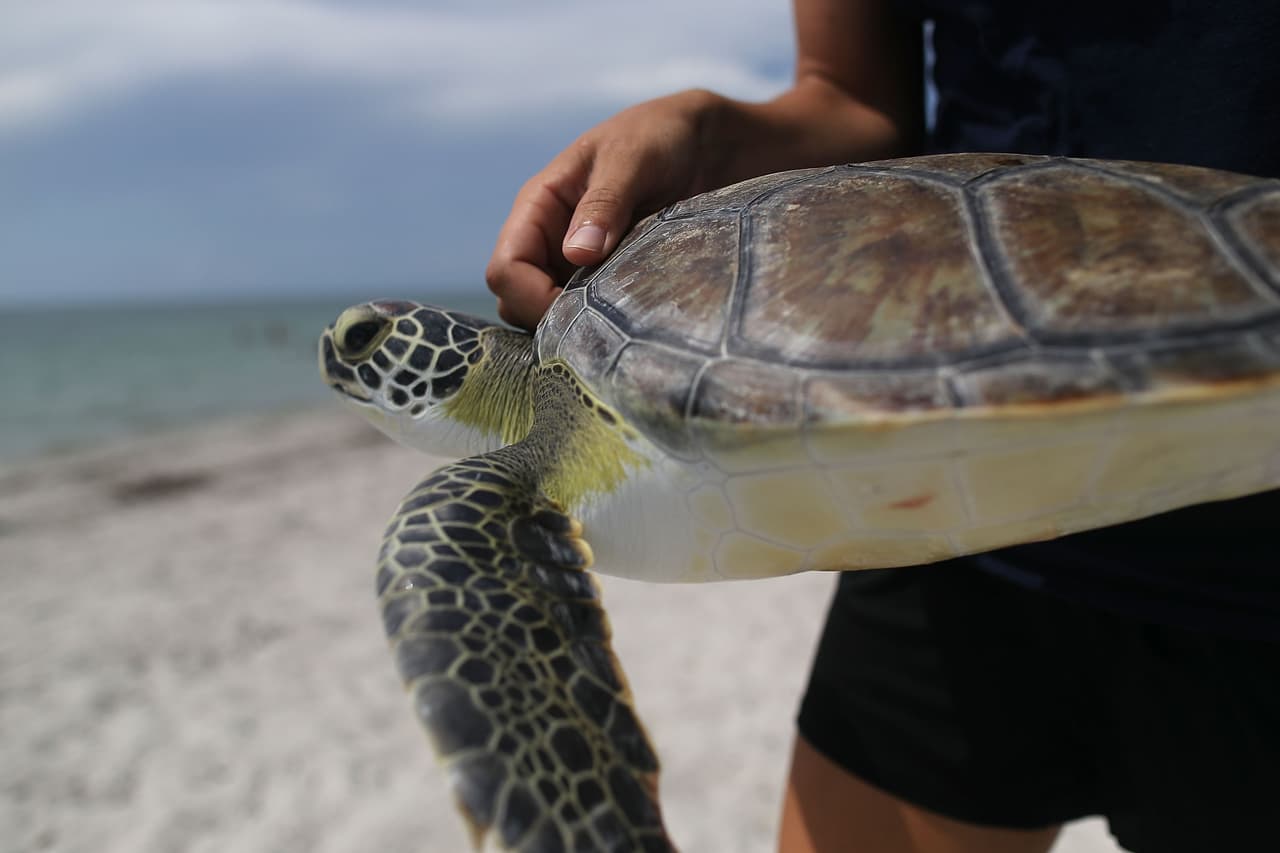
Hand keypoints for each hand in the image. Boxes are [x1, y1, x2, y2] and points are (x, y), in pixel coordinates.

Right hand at [485, 90, 717, 329]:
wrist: (706, 143)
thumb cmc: (659, 135)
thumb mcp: (631, 158)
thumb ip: (605, 202)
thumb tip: (577, 253)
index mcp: (539, 207)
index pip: (506, 269)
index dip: (531, 298)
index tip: (580, 310)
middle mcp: (550, 241)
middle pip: (518, 303)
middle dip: (551, 319)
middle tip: (606, 323)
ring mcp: (577, 265)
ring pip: (552, 316)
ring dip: (579, 325)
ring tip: (624, 318)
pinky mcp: (608, 280)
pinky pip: (592, 315)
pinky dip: (606, 324)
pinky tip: (637, 317)